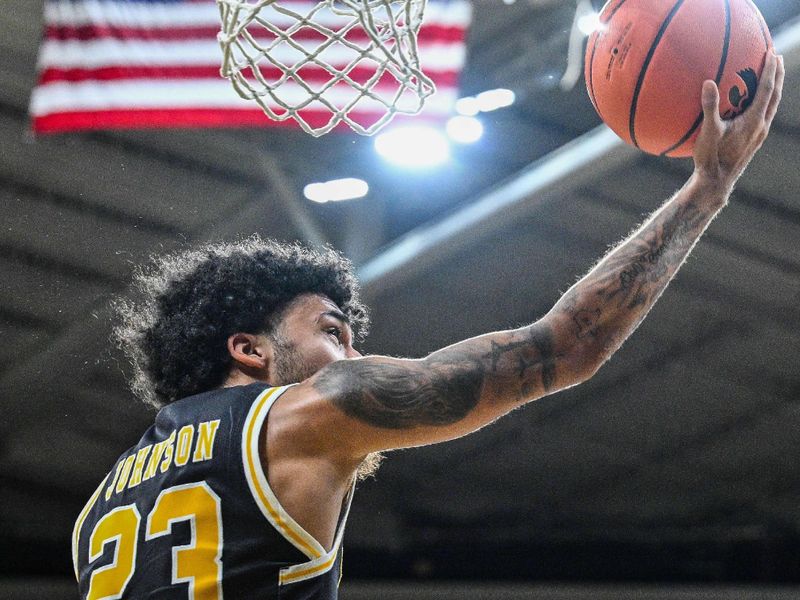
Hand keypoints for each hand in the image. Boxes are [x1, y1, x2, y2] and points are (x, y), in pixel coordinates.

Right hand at [693, 50, 784, 190]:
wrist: (717, 182)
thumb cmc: (710, 158)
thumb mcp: (708, 132)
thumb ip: (710, 106)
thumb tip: (709, 82)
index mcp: (753, 121)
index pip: (766, 89)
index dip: (770, 70)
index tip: (771, 53)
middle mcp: (761, 126)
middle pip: (775, 95)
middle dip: (778, 75)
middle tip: (777, 58)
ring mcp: (759, 134)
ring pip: (772, 106)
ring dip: (774, 88)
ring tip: (771, 76)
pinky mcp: (754, 141)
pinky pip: (764, 115)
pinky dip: (764, 102)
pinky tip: (754, 102)